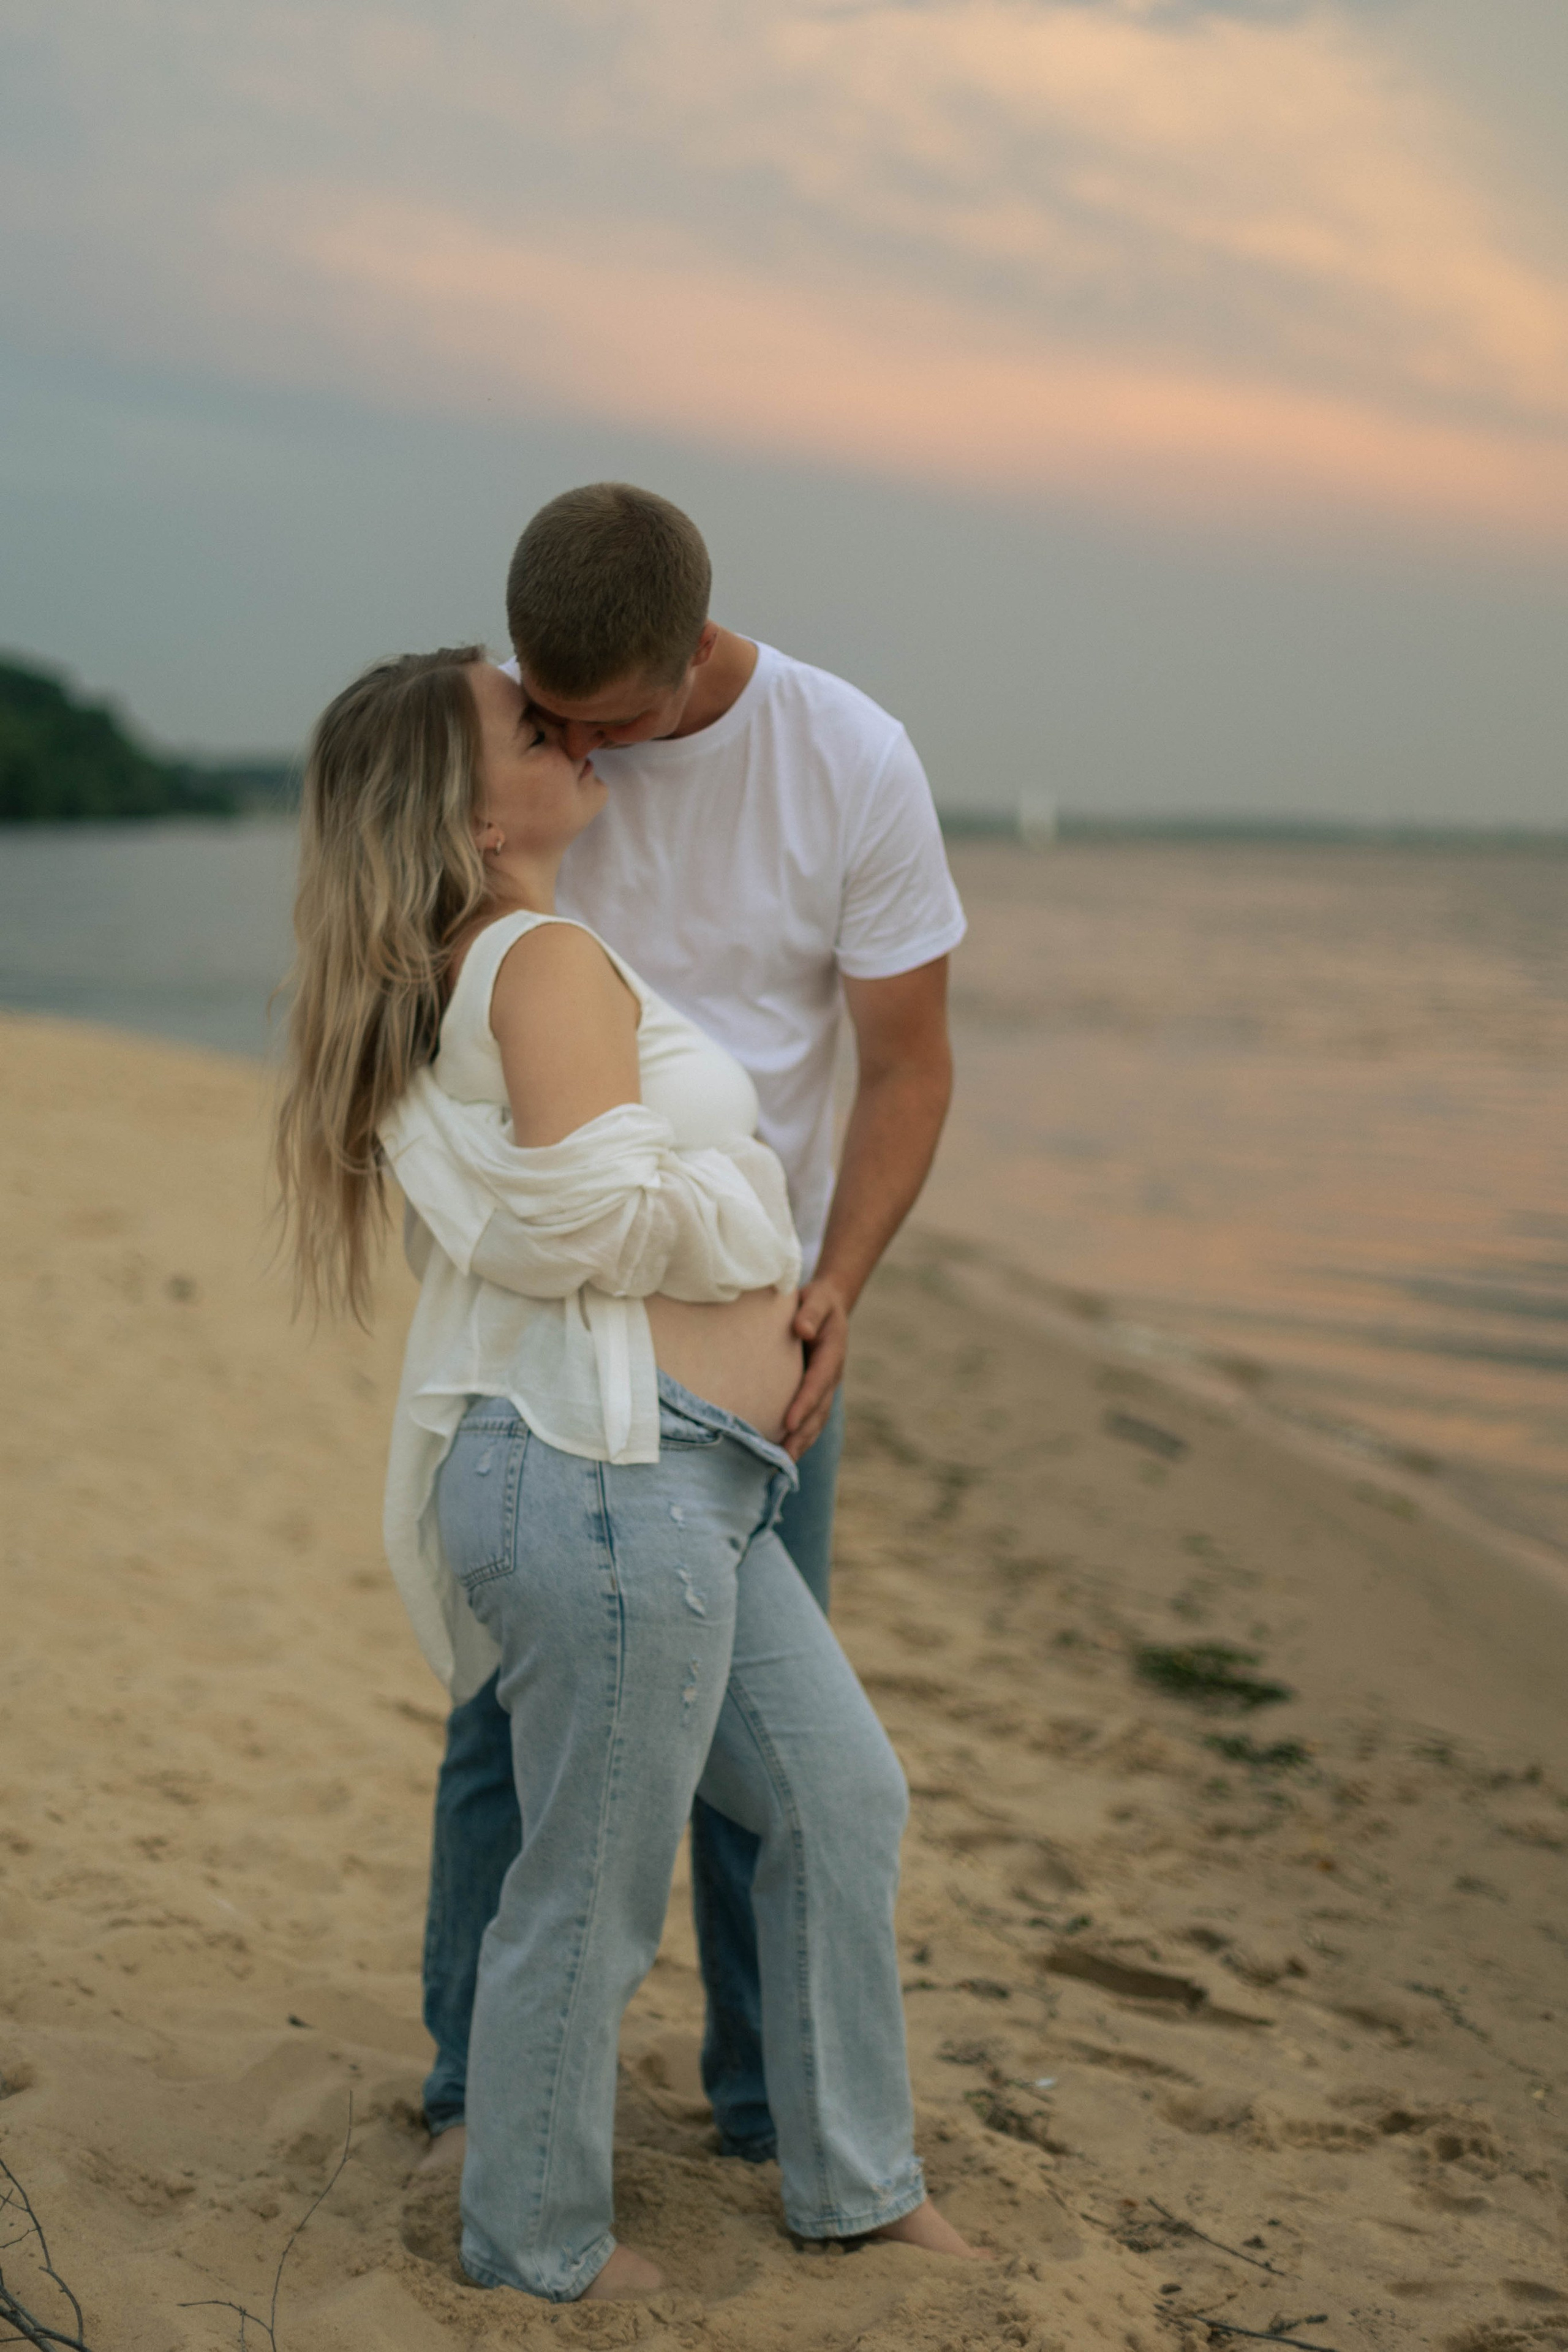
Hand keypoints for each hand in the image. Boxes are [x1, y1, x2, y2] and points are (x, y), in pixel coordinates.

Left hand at [784, 1276, 848, 1459]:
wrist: (827, 1305)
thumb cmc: (816, 1300)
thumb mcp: (816, 1298)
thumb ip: (810, 1312)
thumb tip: (801, 1330)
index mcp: (832, 1352)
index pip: (818, 1382)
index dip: (805, 1403)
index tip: (789, 1422)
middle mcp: (831, 1374)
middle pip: (819, 1409)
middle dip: (803, 1434)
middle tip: (784, 1457)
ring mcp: (825, 1386)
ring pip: (816, 1419)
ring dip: (802, 1442)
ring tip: (782, 1465)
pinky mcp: (815, 1391)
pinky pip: (809, 1417)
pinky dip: (799, 1436)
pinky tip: (781, 1454)